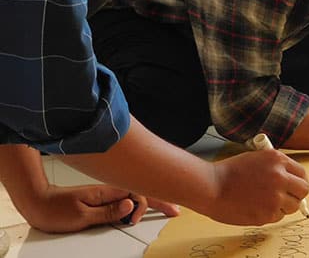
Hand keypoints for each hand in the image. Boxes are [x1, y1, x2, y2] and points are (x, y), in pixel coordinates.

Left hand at [17, 184, 178, 233]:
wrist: (37, 202)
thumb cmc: (54, 210)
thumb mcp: (81, 216)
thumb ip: (108, 212)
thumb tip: (131, 206)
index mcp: (106, 192)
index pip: (136, 195)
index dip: (148, 205)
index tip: (150, 217)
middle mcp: (109, 189)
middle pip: (141, 190)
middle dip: (160, 197)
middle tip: (175, 209)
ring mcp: (106, 191)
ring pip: (134, 192)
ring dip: (150, 198)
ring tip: (165, 204)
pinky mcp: (101, 195)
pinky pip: (125, 194)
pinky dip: (138, 197)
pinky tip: (143, 202)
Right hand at [206, 149, 308, 225]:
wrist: (211, 186)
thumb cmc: (230, 172)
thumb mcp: (257, 158)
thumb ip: (276, 167)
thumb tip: (292, 181)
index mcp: (278, 160)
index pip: (302, 173)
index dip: (299, 181)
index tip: (295, 186)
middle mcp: (280, 177)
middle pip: (303, 190)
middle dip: (297, 195)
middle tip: (287, 197)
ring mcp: (275, 197)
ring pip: (293, 206)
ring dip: (284, 206)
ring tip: (267, 202)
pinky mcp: (267, 214)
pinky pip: (278, 216)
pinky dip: (271, 214)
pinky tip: (257, 207)